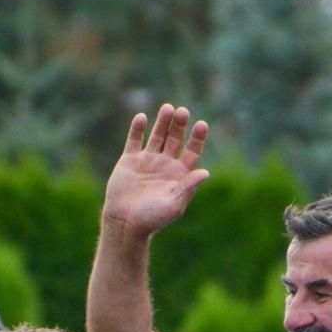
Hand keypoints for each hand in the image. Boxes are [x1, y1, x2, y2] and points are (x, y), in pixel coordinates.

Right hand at [101, 104, 211, 235]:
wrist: (125, 223)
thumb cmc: (152, 218)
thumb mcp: (174, 205)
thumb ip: (188, 188)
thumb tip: (205, 173)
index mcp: (179, 174)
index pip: (192, 151)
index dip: (197, 137)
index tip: (201, 124)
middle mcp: (165, 164)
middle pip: (175, 139)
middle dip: (179, 125)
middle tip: (182, 112)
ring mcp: (147, 161)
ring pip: (157, 136)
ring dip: (162, 122)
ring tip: (167, 108)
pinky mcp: (130, 160)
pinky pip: (134, 140)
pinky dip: (137, 128)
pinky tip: (141, 117)